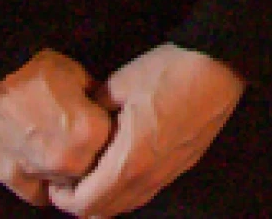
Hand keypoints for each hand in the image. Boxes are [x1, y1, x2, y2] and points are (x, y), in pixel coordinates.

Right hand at [0, 50, 115, 207]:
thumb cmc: (32, 70)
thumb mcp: (74, 72)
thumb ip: (94, 97)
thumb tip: (101, 106)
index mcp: (90, 131)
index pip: (113, 142)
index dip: (106, 131)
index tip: (98, 124)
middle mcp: (70, 159)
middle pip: (92, 168)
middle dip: (89, 154)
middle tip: (78, 137)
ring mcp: (41, 172)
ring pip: (67, 184)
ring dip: (68, 172)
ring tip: (59, 150)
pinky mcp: (15, 179)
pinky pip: (39, 195)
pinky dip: (44, 185)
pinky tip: (44, 170)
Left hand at [49, 44, 244, 216]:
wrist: (217, 68)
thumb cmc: (167, 73)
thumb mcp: (119, 84)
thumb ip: (93, 110)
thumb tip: (81, 122)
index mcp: (129, 162)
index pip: (86, 203)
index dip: (63, 198)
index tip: (54, 181)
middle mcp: (149, 179)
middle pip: (105, 212)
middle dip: (80, 201)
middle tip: (68, 179)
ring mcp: (168, 175)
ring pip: (126, 204)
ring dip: (103, 197)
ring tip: (91, 171)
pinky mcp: (180, 167)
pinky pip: (144, 191)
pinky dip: (124, 188)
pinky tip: (119, 162)